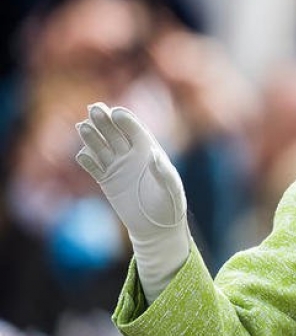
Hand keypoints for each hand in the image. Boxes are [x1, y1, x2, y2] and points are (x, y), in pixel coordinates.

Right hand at [76, 102, 189, 302]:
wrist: (157, 227)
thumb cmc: (171, 206)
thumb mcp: (172, 190)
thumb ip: (164, 173)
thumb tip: (156, 156)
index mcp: (150, 151)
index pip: (136, 131)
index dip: (126, 121)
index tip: (117, 113)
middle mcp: (132, 155)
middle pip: (116, 133)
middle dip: (105, 121)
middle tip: (94, 108)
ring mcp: (118, 167)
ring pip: (102, 147)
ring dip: (92, 137)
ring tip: (82, 126)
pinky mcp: (107, 180)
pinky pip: (94, 167)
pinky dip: (87, 160)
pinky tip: (82, 155)